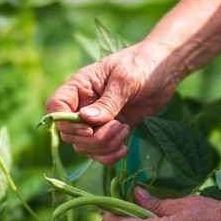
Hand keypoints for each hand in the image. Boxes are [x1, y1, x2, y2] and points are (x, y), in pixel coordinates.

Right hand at [45, 41, 181, 164]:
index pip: (55, 107)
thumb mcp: (125, 80)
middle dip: (92, 138)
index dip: (65, 122)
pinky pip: (100, 152)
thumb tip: (86, 119)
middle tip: (118, 126)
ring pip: (84, 146)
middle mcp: (84, 105)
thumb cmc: (142, 65)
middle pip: (70, 133)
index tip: (88, 127)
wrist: (164, 70)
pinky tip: (124, 149)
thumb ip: (107, 101)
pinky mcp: (111, 130)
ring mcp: (97, 120)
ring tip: (125, 130)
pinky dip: (109, 156)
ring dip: (104, 146)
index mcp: (80, 86)